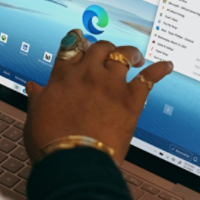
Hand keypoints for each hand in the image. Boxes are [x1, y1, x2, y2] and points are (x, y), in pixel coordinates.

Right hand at [24, 30, 172, 164]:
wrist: (73, 161)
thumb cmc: (51, 142)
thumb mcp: (36, 115)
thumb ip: (37, 98)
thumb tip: (33, 88)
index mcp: (63, 76)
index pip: (71, 47)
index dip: (76, 41)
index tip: (79, 39)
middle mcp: (88, 74)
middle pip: (99, 47)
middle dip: (103, 48)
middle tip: (106, 53)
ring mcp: (111, 84)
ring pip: (123, 55)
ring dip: (129, 53)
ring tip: (134, 56)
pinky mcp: (131, 100)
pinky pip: (148, 78)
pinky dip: (159, 70)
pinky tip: (166, 66)